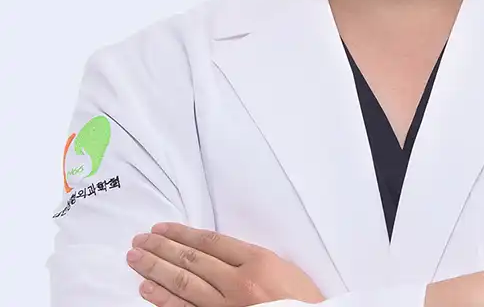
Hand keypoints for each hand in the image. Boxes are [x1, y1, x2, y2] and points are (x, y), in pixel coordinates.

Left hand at [126, 222, 324, 305]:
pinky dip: (164, 300)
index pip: (210, 242)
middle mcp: (237, 281)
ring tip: (136, 259)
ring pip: (184, 284)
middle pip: (192, 260)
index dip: (182, 234)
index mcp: (256, 260)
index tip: (161, 228)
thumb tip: (218, 251)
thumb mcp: (283, 268)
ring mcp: (225, 306)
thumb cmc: (302, 299)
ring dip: (156, 270)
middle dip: (162, 249)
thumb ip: (252, 258)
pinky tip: (147, 290)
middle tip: (139, 241)